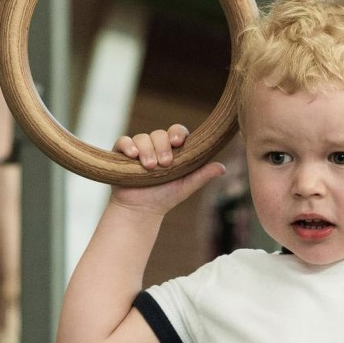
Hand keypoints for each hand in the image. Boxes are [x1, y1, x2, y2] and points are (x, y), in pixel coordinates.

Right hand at [109, 125, 225, 215]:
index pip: (176, 132)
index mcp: (172, 149)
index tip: (178, 142)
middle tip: (164, 164)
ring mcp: (138, 148)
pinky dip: (128, 145)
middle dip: (162, 147)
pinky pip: (123, 141)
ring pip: (142, 137)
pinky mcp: (121, 153)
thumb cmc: (164, 197)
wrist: (140, 210)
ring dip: (147, 150)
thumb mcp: (185, 186)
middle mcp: (155, 145)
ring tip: (150, 166)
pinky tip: (133, 155)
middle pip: (159, 133)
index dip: (177, 133)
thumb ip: (202, 175)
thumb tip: (222, 168)